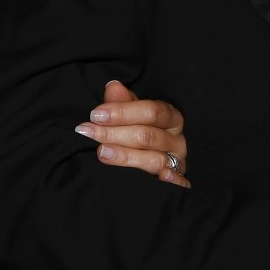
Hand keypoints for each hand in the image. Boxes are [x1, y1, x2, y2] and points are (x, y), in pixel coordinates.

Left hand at [75, 78, 189, 185]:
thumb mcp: (129, 115)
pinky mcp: (177, 181)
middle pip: (148, 136)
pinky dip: (172, 181)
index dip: (123, 112)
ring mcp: (178, 161)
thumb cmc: (137, 131)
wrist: (147, 158)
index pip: (151, 111)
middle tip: (90, 133)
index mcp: (170, 117)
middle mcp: (176, 139)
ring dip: (126, 156)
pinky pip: (179, 183)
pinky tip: (160, 177)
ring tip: (102, 152)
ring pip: (155, 159)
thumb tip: (113, 87)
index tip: (96, 114)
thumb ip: (121, 103)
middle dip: (115, 133)